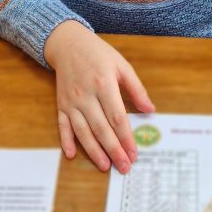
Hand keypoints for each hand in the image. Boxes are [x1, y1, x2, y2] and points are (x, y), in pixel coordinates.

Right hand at [44, 21, 154, 172]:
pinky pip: (62, 125)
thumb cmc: (99, 55)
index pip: (117, 118)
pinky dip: (66, 140)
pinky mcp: (61, 104)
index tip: (134, 153)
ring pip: (82, 131)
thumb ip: (137, 89)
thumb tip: (150, 110)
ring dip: (93, 150)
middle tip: (123, 167)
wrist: (68, 44)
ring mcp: (71, 101)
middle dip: (113, 150)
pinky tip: (71, 154)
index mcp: (104, 84)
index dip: (126, 138)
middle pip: (101, 128)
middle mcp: (86, 95)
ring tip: (104, 166)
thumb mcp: (122, 66)